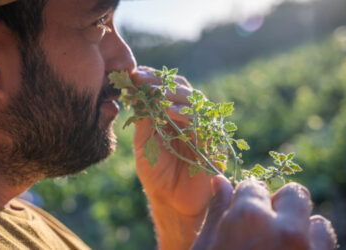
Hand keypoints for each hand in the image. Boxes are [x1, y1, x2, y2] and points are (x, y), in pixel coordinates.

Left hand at [131, 66, 215, 248]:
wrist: (172, 201)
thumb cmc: (156, 173)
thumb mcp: (144, 144)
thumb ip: (143, 121)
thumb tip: (135, 94)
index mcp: (171, 115)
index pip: (165, 89)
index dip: (151, 79)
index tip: (133, 74)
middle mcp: (188, 117)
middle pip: (180, 89)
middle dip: (159, 83)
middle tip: (141, 78)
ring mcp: (201, 127)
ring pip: (193, 101)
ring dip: (173, 94)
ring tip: (154, 92)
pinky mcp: (213, 140)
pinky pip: (203, 122)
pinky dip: (188, 114)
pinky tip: (172, 112)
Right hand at [193, 178, 336, 249]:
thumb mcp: (206, 247)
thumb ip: (218, 212)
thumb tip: (219, 181)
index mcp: (249, 219)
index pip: (253, 187)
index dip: (245, 198)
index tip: (241, 212)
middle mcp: (287, 231)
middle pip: (294, 194)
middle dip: (278, 206)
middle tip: (262, 229)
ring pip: (317, 223)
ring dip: (300, 229)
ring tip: (278, 247)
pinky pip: (326, 245)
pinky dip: (312, 247)